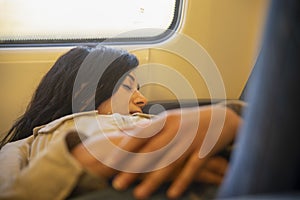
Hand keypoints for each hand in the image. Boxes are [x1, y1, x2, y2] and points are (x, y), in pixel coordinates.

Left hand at [111, 105, 240, 198]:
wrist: (222, 118)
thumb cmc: (189, 121)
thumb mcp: (169, 119)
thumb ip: (148, 127)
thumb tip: (123, 130)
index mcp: (164, 121)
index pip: (141, 135)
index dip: (125, 149)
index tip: (109, 163)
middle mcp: (175, 130)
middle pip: (151, 152)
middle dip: (133, 169)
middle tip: (117, 185)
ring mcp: (190, 140)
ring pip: (169, 163)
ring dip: (153, 180)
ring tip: (138, 195)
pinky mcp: (204, 151)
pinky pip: (192, 168)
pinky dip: (183, 181)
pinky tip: (172, 194)